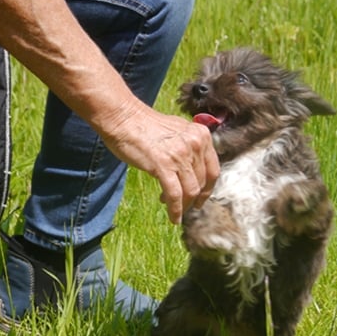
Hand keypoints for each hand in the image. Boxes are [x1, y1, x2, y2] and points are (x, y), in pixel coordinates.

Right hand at [101, 104, 219, 223]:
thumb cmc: (146, 126)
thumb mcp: (178, 130)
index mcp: (202, 135)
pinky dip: (175, 210)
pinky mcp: (163, 165)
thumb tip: (196, 170)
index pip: (213, 170)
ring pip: (190, 191)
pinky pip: (175, 195)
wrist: (123, 118)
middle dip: (194, 199)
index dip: (208, 189)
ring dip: (184, 205)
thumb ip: (191, 146)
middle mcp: (195, 143)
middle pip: (202, 182)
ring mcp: (180, 155)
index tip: (202, 199)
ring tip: (174, 210)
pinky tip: (173, 217)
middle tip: (186, 207)